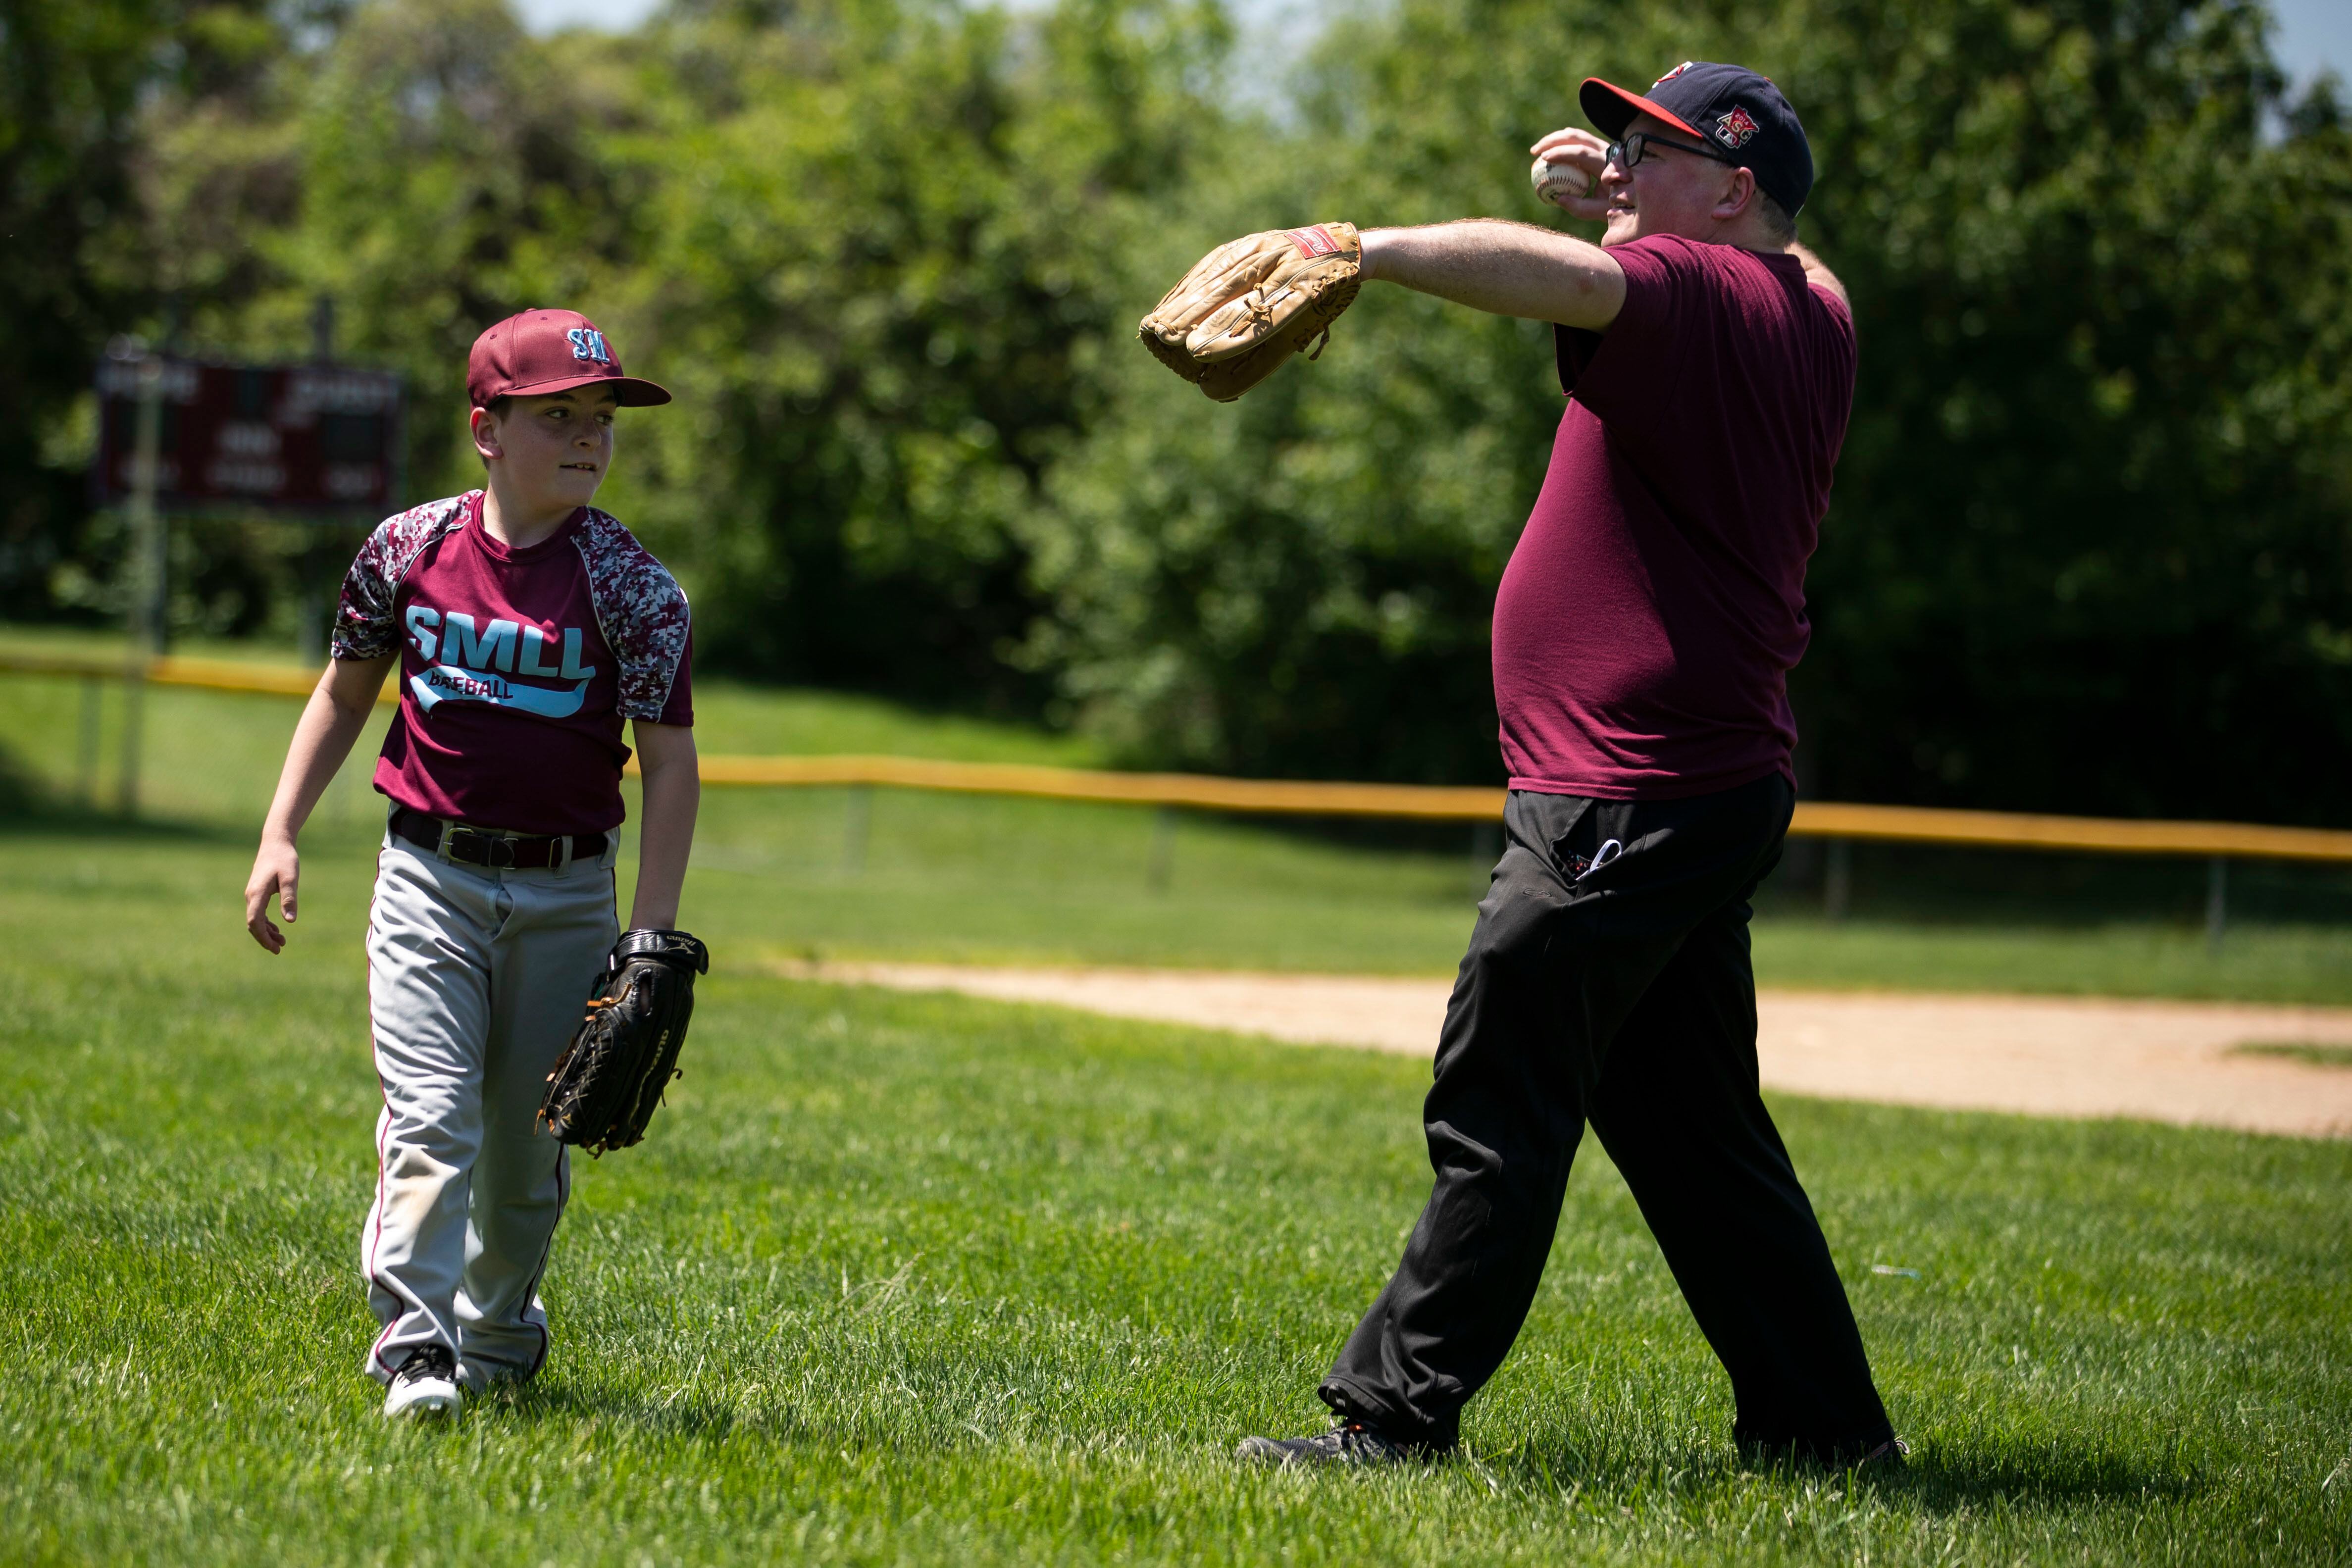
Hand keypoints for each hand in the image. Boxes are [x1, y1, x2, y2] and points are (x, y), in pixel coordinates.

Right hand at [245, 835, 299, 953]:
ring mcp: (252, 895)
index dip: (263, 936)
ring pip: (255, 920)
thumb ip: (289, 899)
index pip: (254, 921)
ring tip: (282, 942)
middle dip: (265, 938)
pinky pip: (258, 913)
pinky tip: (277, 928)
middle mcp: (251, 896)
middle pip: (253, 924)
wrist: (276, 843)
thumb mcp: (290, 878)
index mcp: (257, 894)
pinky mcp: (257, 893)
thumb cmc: (284, 859)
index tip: (275, 947)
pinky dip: (266, 923)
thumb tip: (290, 921)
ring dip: (266, 932)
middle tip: (280, 949)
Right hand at [1528, 126, 1612, 222]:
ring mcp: (1603, 146)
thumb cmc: (1619, 206)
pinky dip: (1562, 144)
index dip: (1562, 153)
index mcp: (1608, 164)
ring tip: (1538, 151)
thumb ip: (1581, 208)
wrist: (1635, 195)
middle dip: (1553, 140)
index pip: (1582, 153)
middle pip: (1577, 136)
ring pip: (1577, 135)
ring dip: (1556, 139)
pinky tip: (1549, 153)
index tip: (1543, 159)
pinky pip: (1578, 142)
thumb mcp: (1601, 211)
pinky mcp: (1599, 148)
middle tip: (1535, 152)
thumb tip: (1558, 199)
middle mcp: (1607, 150)